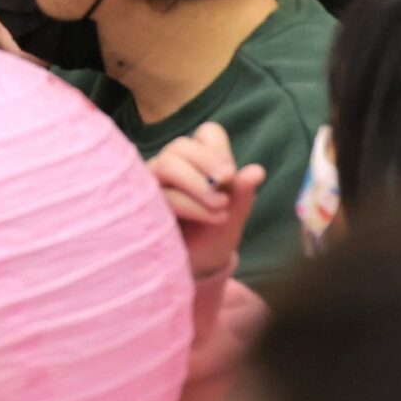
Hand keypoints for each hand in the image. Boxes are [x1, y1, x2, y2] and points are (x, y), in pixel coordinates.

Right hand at [149, 122, 263, 278]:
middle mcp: (171, 166)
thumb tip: (257, 170)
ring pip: (167, 163)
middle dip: (208, 162)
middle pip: (181, 145)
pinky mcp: (143, 203)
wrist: (196, 266)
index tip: (231, 175)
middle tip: (228, 182)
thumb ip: (243, 192)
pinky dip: (192, 204)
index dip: (218, 149)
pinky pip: (162, 193)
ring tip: (222, 207)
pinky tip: (212, 217)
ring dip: (198, 183)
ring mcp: (153, 183)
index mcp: (196, 162)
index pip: (206, 134)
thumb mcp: (234, 214)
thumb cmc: (213, 235)